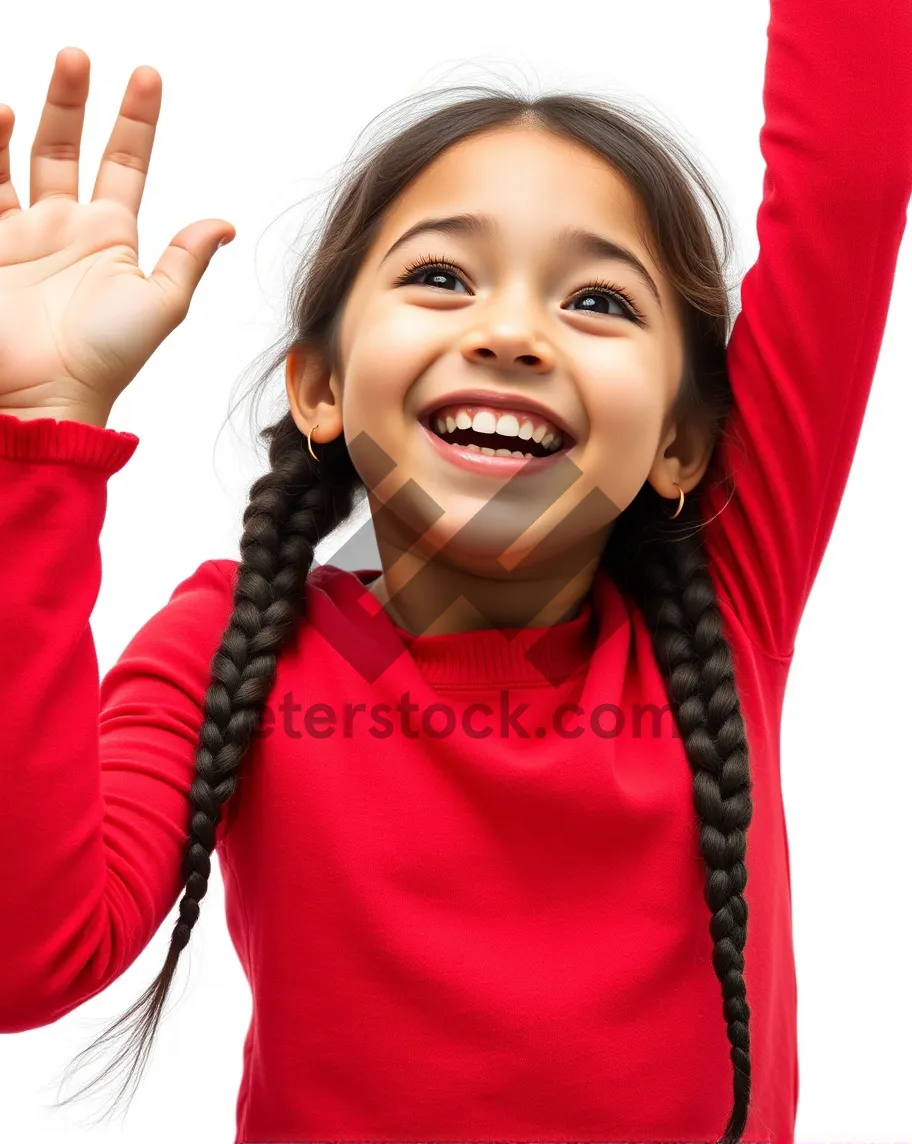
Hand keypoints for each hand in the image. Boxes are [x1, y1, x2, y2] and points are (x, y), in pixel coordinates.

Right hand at [0, 47, 233, 422]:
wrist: (43, 394)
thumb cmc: (105, 359)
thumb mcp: (159, 305)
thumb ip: (186, 259)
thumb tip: (224, 223)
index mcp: (113, 237)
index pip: (127, 163)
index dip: (137, 120)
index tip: (148, 75)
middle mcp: (67, 226)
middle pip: (70, 147)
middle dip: (76, 100)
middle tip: (80, 57)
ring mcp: (24, 232)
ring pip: (26, 157)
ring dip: (37, 112)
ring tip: (52, 71)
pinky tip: (3, 114)